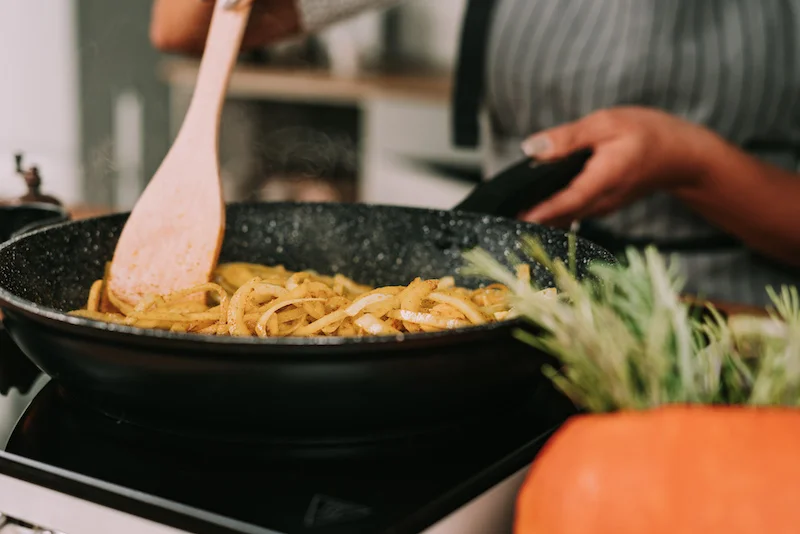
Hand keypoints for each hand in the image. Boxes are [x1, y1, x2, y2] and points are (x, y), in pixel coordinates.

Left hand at [519, 107, 714, 226]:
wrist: (680, 155)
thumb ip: (568, 138)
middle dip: (529, 218)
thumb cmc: (648, 133)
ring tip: (504, 213)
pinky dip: (551, 211)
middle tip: (496, 217)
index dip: (541, 211)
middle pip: (560, 216)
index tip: (515, 218)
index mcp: (604, 179)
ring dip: (537, 217)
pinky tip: (529, 204)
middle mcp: (601, 201)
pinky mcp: (598, 207)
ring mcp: (600, 208)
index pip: (567, 201)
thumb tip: (531, 148)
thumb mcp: (607, 123)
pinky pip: (571, 213)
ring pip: (564, 217)